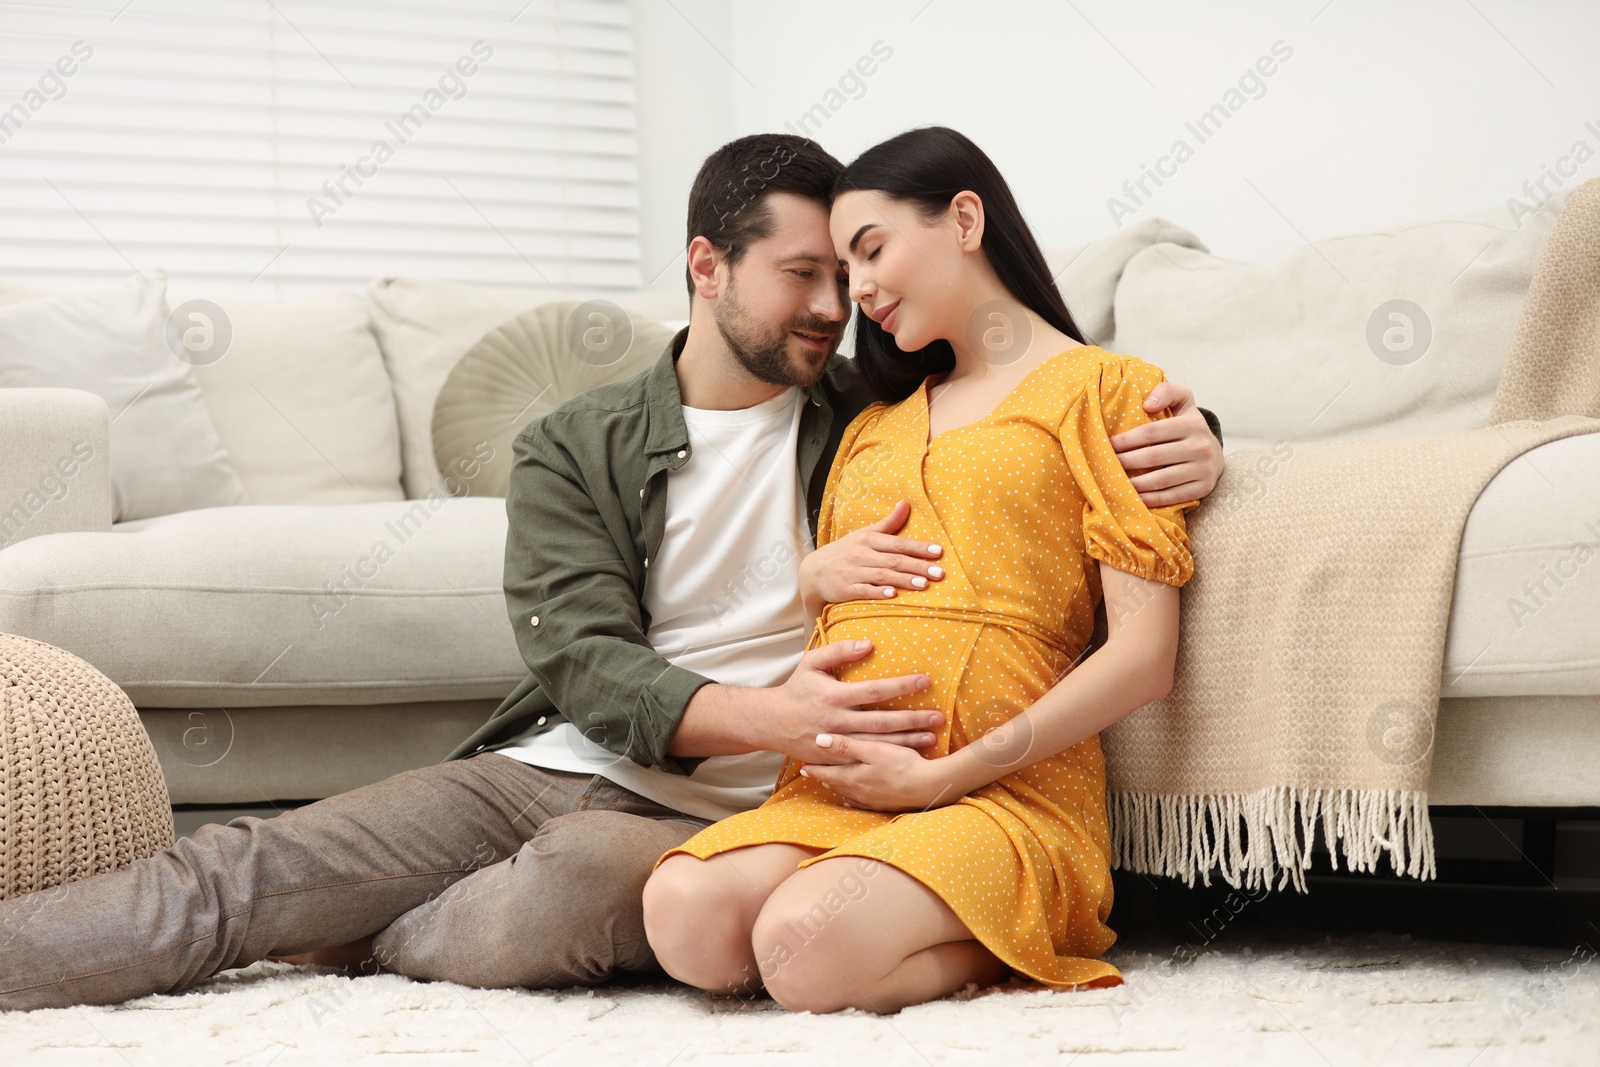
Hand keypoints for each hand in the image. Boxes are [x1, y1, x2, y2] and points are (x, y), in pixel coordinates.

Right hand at [766, 638, 945, 765]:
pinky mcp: (836, 758)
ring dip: (907, 741)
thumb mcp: (811, 663)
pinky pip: (867, 758)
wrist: (771, 722)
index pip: (875, 690)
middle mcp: (837, 721)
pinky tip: (908, 755)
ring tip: (932, 737)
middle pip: (883, 721)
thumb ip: (838, 650)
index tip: (925, 681)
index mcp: (834, 696)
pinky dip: (888, 757)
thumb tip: (869, 643)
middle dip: (913, 719)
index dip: (902, 686)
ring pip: (879, 744)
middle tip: (939, 716)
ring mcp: (837, 742)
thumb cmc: (796, 689)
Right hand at [798, 500, 943, 615]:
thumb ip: (888, 523)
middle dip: (917, 566)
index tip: (938, 551)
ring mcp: (852, 572)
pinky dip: (877, 592)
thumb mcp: (864, 534)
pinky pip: (863, 591)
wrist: (813, 572)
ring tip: (923, 584)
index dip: (918, 547)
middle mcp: (861, 554)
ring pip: (882, 576)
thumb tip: (906, 504)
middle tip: (938, 573)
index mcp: (868, 539)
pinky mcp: (845, 589)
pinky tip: (892, 594)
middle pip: (893, 560)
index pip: (898, 543)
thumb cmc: (844, 551)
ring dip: (903, 580)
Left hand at [798, 734, 958, 811]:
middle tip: (810, 772)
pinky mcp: (883, 803)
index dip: (813, 769)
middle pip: (834, 783)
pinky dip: (852, 796)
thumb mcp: (872, 750)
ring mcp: (870, 800)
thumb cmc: (901, 765)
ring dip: (836, 786)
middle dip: (822, 777)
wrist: (929, 787)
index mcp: (851, 777)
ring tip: (828, 781)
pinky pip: (861, 801)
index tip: (801, 767)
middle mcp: (857, 791)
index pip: (825, 773)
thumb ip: (845, 745)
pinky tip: (852, 797)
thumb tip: (818, 740)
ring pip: (846, 792)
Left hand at [1108, 380, 1224, 506]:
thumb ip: (1166, 392)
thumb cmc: (1188, 425)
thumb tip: (1148, 404)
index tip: (1109, 444)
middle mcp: (1201, 447)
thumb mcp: (1183, 401)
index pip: (1152, 432)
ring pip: (1161, 480)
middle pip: (1153, 457)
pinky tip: (1135, 497)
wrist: (1214, 453)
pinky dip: (1151, 499)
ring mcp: (1204, 470)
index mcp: (1192, 424)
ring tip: (1117, 482)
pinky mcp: (1203, 488)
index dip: (1127, 439)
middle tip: (1108, 464)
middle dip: (1126, 461)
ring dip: (1135, 483)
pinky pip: (1172, 496)